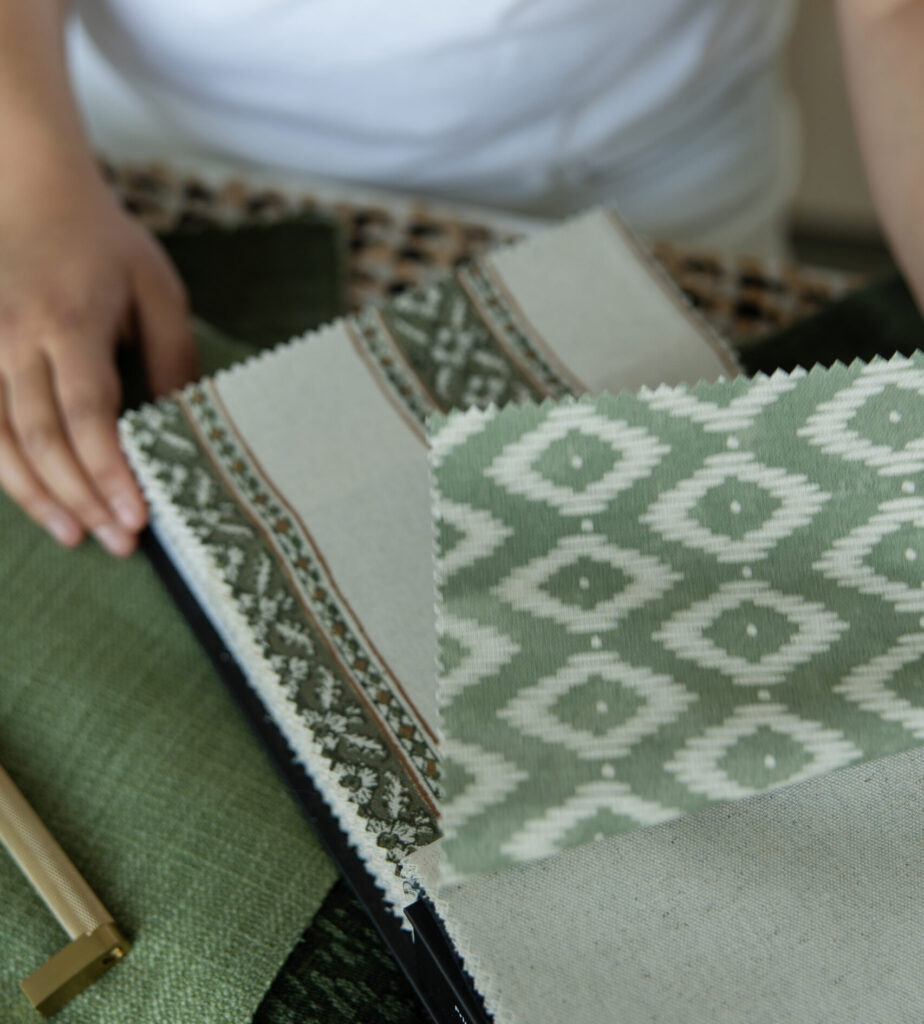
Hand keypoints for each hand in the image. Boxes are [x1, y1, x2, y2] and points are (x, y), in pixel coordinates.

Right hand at [0, 173, 198, 554]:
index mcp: (69, 320)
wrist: (30, 194)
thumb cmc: (107, 247)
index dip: (110, 471)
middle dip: (81, 497)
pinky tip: (34, 501)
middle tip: (119, 542)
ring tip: (76, 536)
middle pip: (42, 437)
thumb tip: (184, 427)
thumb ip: (173, 357)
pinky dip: (3, 469)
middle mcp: (14, 337)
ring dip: (37, 497)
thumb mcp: (159, 290)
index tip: (137, 517)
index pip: (87, 413)